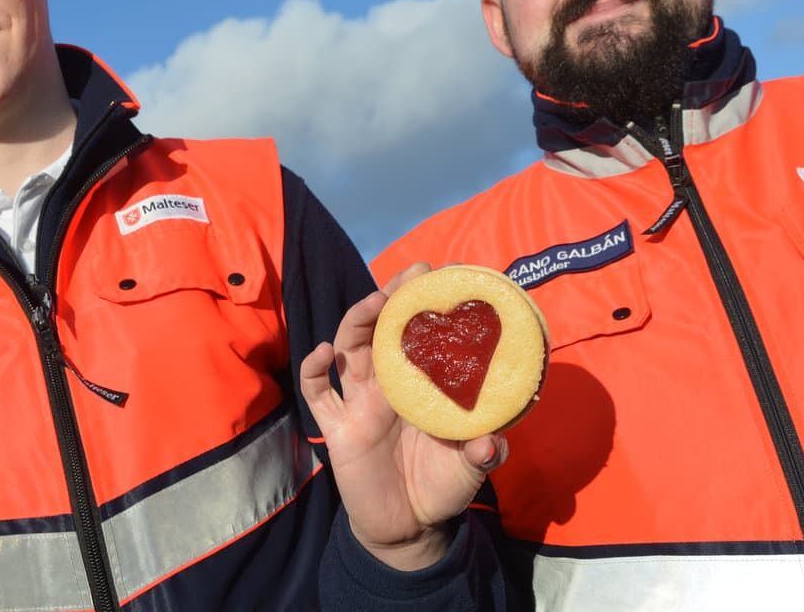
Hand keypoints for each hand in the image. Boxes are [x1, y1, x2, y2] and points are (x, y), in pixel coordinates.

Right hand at [300, 263, 507, 570]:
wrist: (407, 528)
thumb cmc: (440, 487)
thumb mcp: (469, 469)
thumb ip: (482, 454)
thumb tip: (490, 442)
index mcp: (420, 386)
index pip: (419, 334)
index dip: (424, 305)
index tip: (441, 275)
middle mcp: (387, 386)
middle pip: (382, 330)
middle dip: (392, 299)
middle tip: (410, 275)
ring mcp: (359, 404)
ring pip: (350, 349)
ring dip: (358, 322)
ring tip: (373, 302)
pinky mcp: (338, 428)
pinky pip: (318, 393)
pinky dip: (313, 370)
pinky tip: (322, 353)